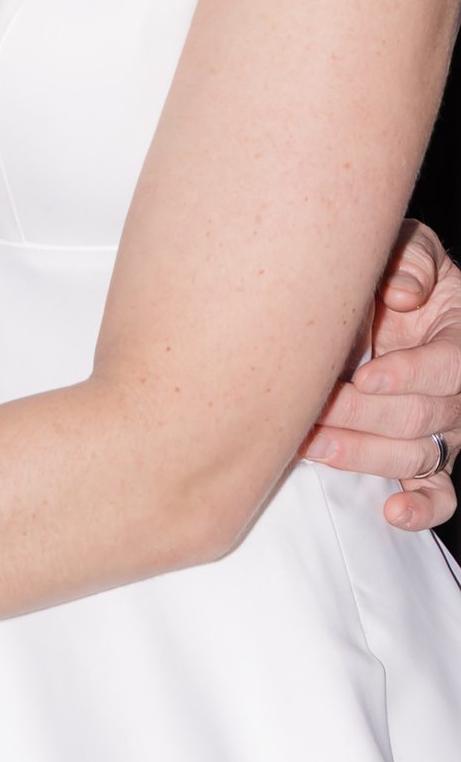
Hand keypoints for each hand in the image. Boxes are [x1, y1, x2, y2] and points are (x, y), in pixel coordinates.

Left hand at [304, 218, 460, 530]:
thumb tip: (403, 294)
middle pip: (422, 416)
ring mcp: (445, 430)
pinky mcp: (428, 458)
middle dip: (365, 414)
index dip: (410, 373)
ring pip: (416, 456)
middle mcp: (458, 391)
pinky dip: (420, 509)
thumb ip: (412, 261)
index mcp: (460, 337)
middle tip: (315, 408)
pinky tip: (392, 513)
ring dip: (364, 454)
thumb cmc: (394, 274)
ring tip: (315, 445)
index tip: (365, 375)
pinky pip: (436, 492)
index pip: (450, 364)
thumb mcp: (407, 248)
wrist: (386, 301)